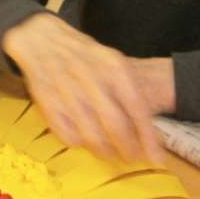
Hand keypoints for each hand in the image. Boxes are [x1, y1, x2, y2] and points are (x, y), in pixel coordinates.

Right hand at [2, 13, 171, 162]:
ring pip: (91, 134)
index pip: (137, 108)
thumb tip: (148, 131)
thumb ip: (130, 92)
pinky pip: (67, 134)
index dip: (148, 137)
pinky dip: (78, 143)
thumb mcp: (113, 62)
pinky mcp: (46, 102)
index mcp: (114, 68)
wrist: (42, 39)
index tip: (157, 159)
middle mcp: (92, 79)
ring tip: (110, 155)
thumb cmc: (85, 55)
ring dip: (104, 151)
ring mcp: (67, 90)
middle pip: (115, 125)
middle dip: (127, 149)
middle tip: (132, 159)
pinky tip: (84, 141)